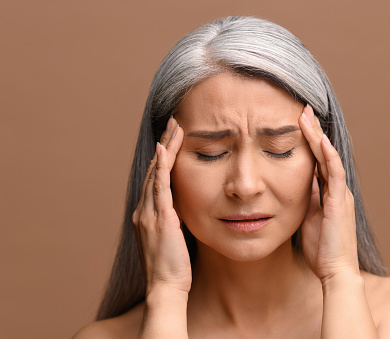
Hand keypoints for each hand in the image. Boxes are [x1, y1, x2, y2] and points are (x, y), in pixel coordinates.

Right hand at [132, 118, 191, 295]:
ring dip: (165, 148)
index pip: (154, 179)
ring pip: (155, 172)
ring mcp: (149, 213)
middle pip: (153, 170)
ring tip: (174, 126)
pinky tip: (164, 149)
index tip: (171, 140)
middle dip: (164, 145)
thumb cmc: (172, 268)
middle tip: (172, 123)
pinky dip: (160, 166)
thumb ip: (172, 223)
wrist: (165, 288)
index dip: (162, 158)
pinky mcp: (160, 218)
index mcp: (146, 215)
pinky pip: (159, 186)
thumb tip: (181, 213)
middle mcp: (144, 210)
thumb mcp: (170, 240)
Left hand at [298, 105, 359, 282]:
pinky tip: (320, 140)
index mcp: (328, 193)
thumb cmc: (320, 248)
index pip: (318, 160)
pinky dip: (328, 156)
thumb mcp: (308, 218)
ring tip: (306, 115)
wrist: (335, 271)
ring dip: (317, 136)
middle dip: (313, 130)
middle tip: (302, 108)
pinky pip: (335, 174)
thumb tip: (293, 185)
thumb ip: (306, 200)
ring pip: (329, 158)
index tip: (298, 122)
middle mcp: (337, 189)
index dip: (309, 140)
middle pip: (324, 153)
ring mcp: (340, 194)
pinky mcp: (339, 202)